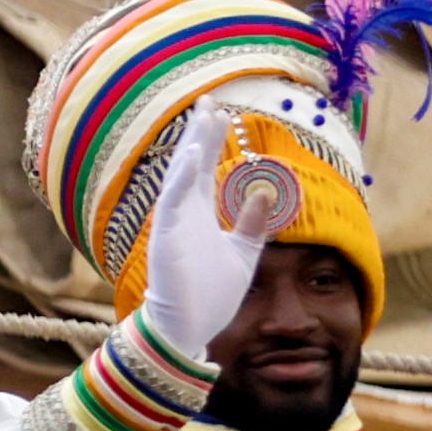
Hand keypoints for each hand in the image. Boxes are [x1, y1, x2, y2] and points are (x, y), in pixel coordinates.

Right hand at [138, 101, 290, 361]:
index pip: (205, 167)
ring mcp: (173, 223)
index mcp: (200, 214)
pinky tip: (190, 156)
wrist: (188, 329)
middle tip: (209, 101)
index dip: (212, 139)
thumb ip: (251, 224)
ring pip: (181, 175)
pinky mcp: (166, 237)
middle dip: (200, 132)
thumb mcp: (243, 254)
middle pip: (192, 162)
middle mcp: (184, 212)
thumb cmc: (210, 295)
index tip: (222, 113)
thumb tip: (265, 192)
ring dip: (191, 147)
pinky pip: (172, 201)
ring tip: (202, 118)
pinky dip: (180, 177)